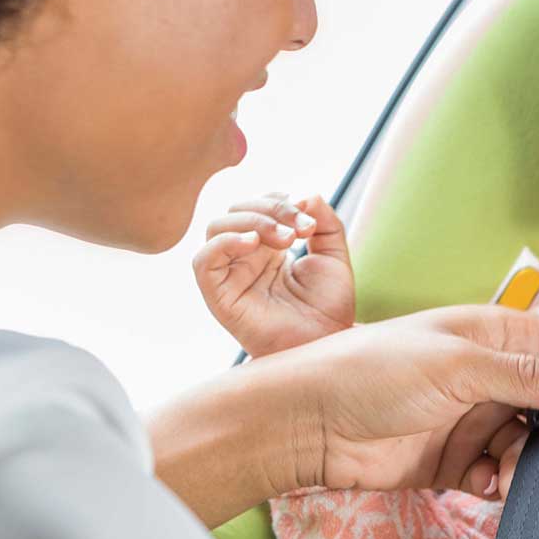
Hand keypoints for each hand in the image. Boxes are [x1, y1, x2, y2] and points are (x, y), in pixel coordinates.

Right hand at [193, 193, 353, 356]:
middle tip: (300, 229)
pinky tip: (255, 244)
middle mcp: (244, 257)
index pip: (258, 203)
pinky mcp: (219, 296)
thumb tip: (307, 193)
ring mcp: (230, 275)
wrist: (326, 344)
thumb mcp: (334, 256)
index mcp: (268, 246)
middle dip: (271, 209)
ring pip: (216, 227)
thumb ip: (325, 221)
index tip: (309, 219)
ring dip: (252, 221)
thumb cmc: (328, 308)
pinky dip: (224, 243)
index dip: (281, 200)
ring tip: (285, 238)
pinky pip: (203, 261)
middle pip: (237, 209)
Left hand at [263, 305, 538, 497]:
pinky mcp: (454, 460)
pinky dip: (499, 481)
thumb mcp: (456, 363)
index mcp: (491, 333)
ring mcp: (470, 417)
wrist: (309, 423)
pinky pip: (497, 474)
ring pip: (528, 442)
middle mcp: (486, 374)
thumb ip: (525, 374)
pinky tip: (485, 479)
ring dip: (529, 459)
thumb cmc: (369, 370)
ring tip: (510, 466)